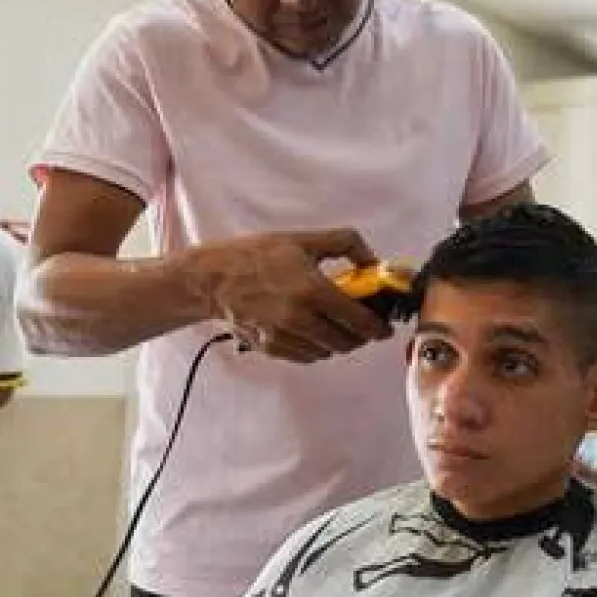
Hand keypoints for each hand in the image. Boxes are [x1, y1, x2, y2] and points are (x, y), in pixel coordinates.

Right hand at [198, 228, 393, 363]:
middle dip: (360, 335)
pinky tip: (312, 329)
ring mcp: (284, 337)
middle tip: (362, 324)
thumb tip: (373, 261)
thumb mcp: (304, 239)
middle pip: (346, 342)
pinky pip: (307, 356)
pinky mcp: (271, 348)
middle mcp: (299, 318)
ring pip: (328, 352)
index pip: (358, 319)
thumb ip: (346, 244)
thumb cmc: (256, 256)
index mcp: (312, 289)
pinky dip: (317, 347)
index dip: (377, 327)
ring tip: (335, 323)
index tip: (384, 327)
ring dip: (338, 341)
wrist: (213, 279)